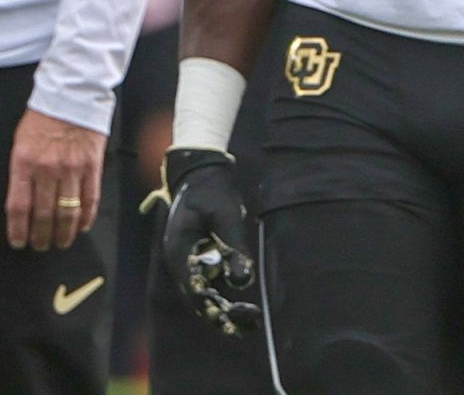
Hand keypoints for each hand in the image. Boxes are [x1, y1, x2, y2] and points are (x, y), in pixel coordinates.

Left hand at [6, 108, 106, 249]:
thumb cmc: (44, 119)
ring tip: (61, 242)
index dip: (18, 230)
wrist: (72, 97)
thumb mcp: (20, 145)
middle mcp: (48, 168)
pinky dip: (87, 216)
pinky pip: (91, 198)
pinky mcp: (93, 166)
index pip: (19, 207)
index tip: (19, 241)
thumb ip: (21, 174)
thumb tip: (22, 204)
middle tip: (41, 246)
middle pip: (43, 214)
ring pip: (68, 211)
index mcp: (25, 163)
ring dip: (64, 232)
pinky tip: (82, 226)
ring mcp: (73, 168)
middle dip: (41, 236)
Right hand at [151, 148, 261, 334]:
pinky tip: (244, 307)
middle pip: (196, 297)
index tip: (232, 317)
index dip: (211, 305)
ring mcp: (187, 261)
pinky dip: (223, 296)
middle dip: (220, 314)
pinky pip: (209, 284)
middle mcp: (179, 261)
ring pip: (203, 294)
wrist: (200, 173)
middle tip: (249, 323)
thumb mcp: (227, 215)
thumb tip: (243, 282)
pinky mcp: (198, 259)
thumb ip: (234, 246)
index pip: (193, 287)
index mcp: (178, 250)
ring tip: (251, 320)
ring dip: (223, 309)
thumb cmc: (213, 190)